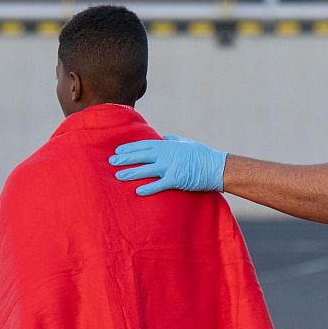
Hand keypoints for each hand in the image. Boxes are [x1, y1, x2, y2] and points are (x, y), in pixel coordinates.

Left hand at [110, 135, 227, 195]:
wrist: (216, 167)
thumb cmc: (202, 155)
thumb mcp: (186, 143)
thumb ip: (174, 140)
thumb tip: (165, 137)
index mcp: (167, 145)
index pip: (143, 145)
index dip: (129, 148)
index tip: (117, 151)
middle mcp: (166, 154)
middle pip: (140, 156)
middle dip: (124, 159)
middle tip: (111, 162)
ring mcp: (170, 167)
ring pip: (145, 170)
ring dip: (131, 173)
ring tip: (118, 176)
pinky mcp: (176, 180)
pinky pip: (159, 184)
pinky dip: (148, 188)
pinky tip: (137, 191)